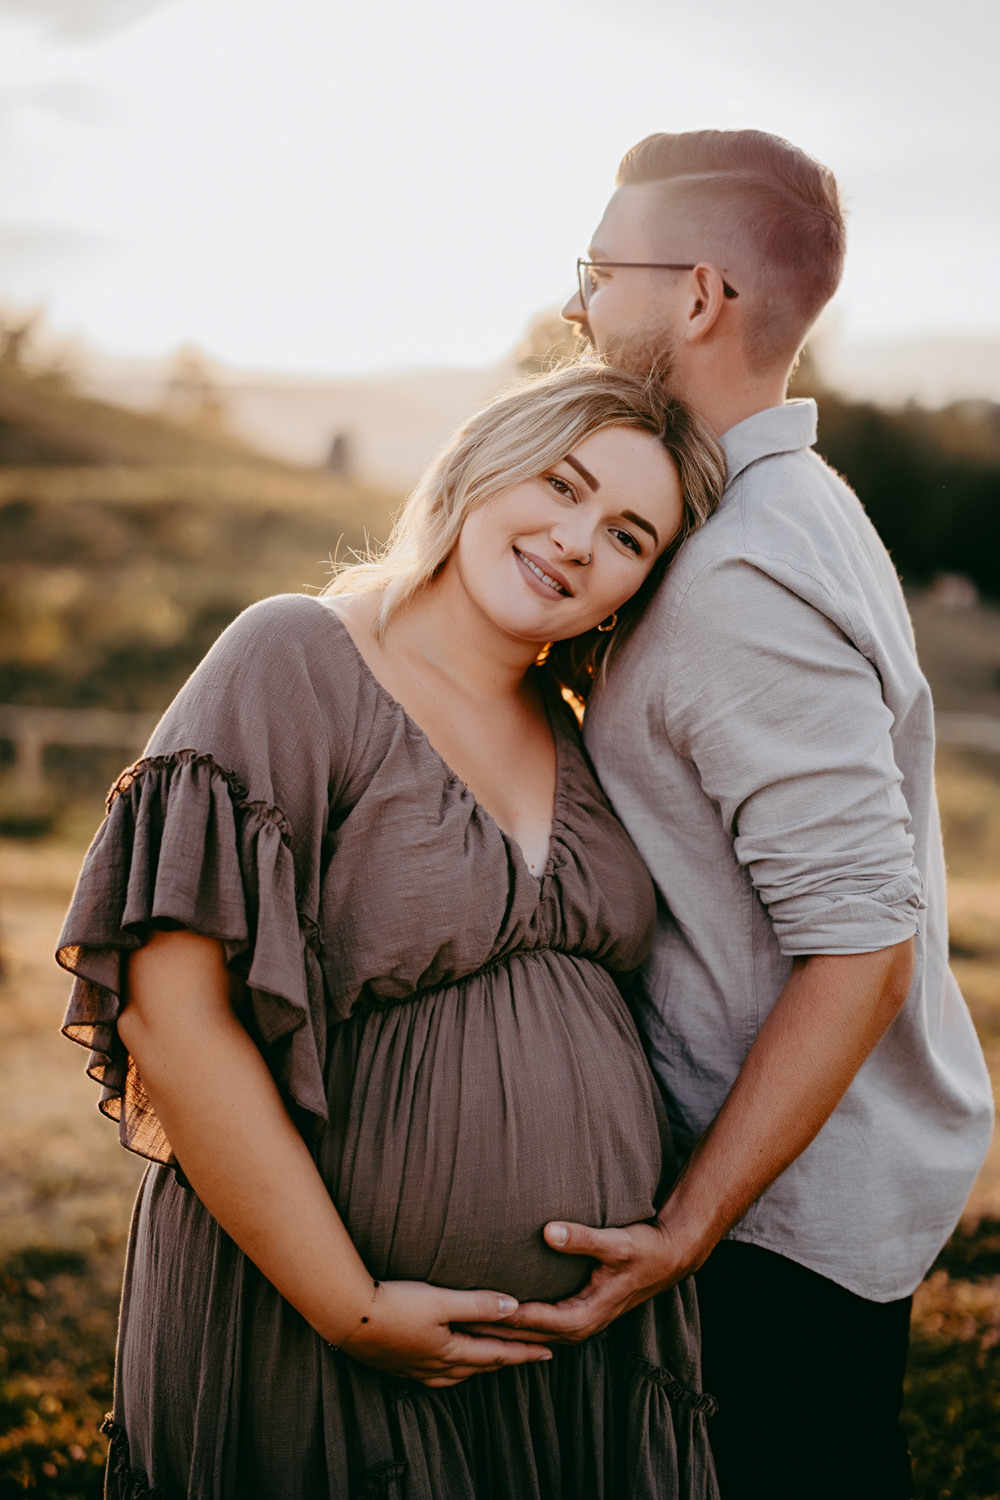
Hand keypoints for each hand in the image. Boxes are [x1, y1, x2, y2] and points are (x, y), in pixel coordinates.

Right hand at [334, 1280, 553, 1386]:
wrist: (347, 1317)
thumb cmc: (394, 1304)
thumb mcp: (439, 1301)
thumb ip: (477, 1304)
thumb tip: (514, 1307)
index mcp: (451, 1351)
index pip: (497, 1354)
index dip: (524, 1352)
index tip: (548, 1352)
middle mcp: (437, 1366)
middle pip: (482, 1366)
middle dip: (509, 1361)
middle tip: (532, 1358)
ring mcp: (417, 1369)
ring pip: (460, 1374)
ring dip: (482, 1367)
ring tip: (495, 1362)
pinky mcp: (400, 1366)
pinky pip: (438, 1376)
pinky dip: (455, 1370)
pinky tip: (448, 1365)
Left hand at [480, 1218, 691, 1344]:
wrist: (669, 1257)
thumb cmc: (643, 1249)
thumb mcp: (615, 1242)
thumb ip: (582, 1238)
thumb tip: (548, 1231)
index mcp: (584, 1315)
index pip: (531, 1320)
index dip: (500, 1316)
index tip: (470, 1309)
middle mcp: (578, 1327)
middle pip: (525, 1335)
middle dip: (491, 1331)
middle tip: (453, 1323)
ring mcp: (577, 1323)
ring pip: (530, 1334)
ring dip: (500, 1332)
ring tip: (464, 1323)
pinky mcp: (577, 1314)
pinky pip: (540, 1325)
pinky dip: (517, 1325)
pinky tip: (495, 1316)